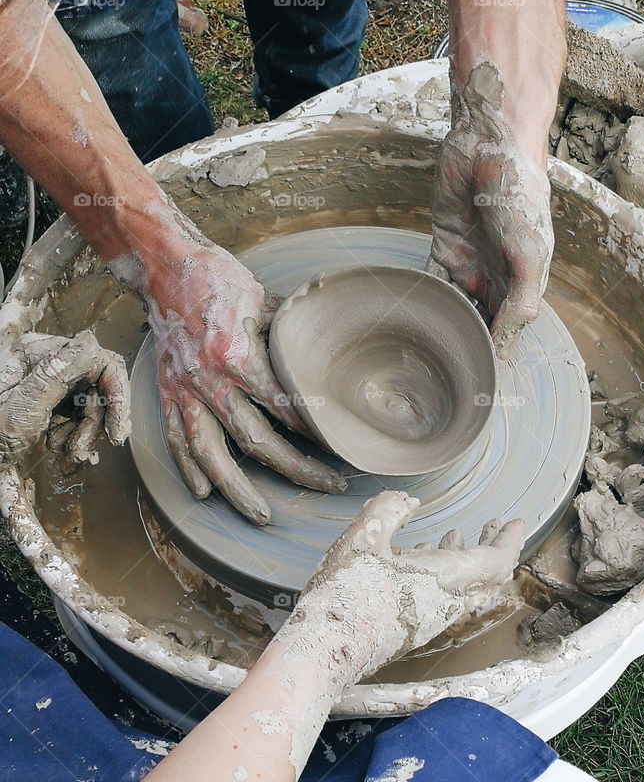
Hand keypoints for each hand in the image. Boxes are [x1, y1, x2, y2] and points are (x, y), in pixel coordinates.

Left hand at [0, 330, 129, 463]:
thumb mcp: (22, 409)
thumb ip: (55, 374)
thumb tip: (90, 343)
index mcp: (39, 353)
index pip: (100, 361)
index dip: (116, 396)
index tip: (116, 431)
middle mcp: (45, 359)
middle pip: (98, 386)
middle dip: (96, 422)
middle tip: (82, 449)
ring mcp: (47, 378)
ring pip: (89, 403)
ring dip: (83, 434)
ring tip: (66, 454)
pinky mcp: (47, 396)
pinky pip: (75, 413)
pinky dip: (73, 435)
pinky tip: (59, 448)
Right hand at [123, 238, 346, 525]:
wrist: (163, 266)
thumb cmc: (219, 279)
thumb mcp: (265, 300)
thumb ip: (293, 335)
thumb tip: (329, 354)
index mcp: (238, 357)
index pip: (286, 409)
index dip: (316, 433)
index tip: (341, 449)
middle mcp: (210, 382)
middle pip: (257, 441)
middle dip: (296, 470)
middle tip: (328, 487)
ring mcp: (185, 392)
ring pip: (211, 455)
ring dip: (238, 491)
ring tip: (262, 515)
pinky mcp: (167, 395)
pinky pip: (177, 442)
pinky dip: (190, 471)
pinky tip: (205, 494)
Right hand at [288, 490, 524, 679]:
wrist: (326, 651)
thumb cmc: (345, 596)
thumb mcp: (363, 538)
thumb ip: (389, 510)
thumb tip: (408, 500)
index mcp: (445, 577)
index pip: (496, 560)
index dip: (509, 540)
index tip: (515, 522)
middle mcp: (446, 603)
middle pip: (487, 577)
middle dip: (494, 547)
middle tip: (493, 526)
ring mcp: (431, 621)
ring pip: (465, 589)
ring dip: (468, 561)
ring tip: (456, 536)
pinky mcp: (413, 631)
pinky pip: (445, 600)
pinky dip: (446, 575)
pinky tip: (420, 562)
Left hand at [427, 58, 553, 359]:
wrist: (491, 144)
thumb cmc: (520, 194)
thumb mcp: (530, 255)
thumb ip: (521, 302)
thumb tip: (504, 345)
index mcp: (524, 283)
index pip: (509, 332)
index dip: (495, 358)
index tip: (477, 388)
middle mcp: (498, 277)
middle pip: (480, 324)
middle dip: (466, 349)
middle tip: (443, 380)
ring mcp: (470, 261)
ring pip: (454, 305)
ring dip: (440, 326)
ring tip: (421, 356)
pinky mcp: (444, 244)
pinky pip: (431, 278)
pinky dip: (421, 296)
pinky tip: (408, 317)